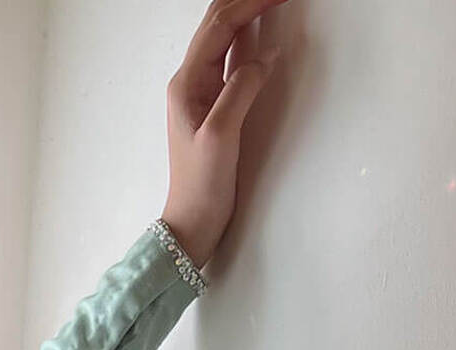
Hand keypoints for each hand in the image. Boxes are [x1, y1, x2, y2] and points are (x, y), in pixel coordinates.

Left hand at [161, 0, 286, 272]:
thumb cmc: (201, 184)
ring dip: (245, 12)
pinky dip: (245, 36)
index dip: (250, 3)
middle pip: (217, 23)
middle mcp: (189, 81)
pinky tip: (258, 28)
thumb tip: (265, 55)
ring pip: (222, 37)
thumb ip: (240, 90)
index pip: (220, 26)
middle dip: (244, 1)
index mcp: (186, 83)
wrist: (192, 222)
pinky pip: (229, 58)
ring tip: (269, 1)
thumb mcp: (221, 135)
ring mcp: (200, 92)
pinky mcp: (214, 105)